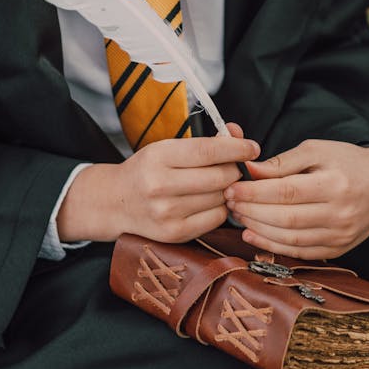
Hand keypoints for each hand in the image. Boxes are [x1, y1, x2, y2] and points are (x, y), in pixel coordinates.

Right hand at [56, 123, 259, 243]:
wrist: (116, 202)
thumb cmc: (147, 169)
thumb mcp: (167, 147)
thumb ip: (205, 141)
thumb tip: (239, 135)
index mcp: (158, 157)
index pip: (208, 151)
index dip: (236, 148)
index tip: (253, 147)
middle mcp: (160, 186)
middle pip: (220, 177)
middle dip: (234, 170)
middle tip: (233, 167)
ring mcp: (167, 213)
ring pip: (220, 198)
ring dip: (227, 190)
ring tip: (217, 184)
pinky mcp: (175, 234)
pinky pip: (215, 219)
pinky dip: (220, 208)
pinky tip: (209, 201)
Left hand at [224, 139, 368, 259]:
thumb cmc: (347, 162)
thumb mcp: (316, 150)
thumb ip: (282, 162)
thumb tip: (249, 171)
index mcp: (336, 184)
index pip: (287, 192)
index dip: (255, 193)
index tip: (232, 188)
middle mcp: (340, 214)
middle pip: (287, 218)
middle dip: (252, 211)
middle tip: (230, 202)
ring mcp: (340, 236)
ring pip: (291, 239)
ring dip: (259, 230)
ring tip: (239, 216)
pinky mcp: (338, 249)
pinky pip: (300, 252)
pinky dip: (273, 245)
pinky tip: (254, 235)